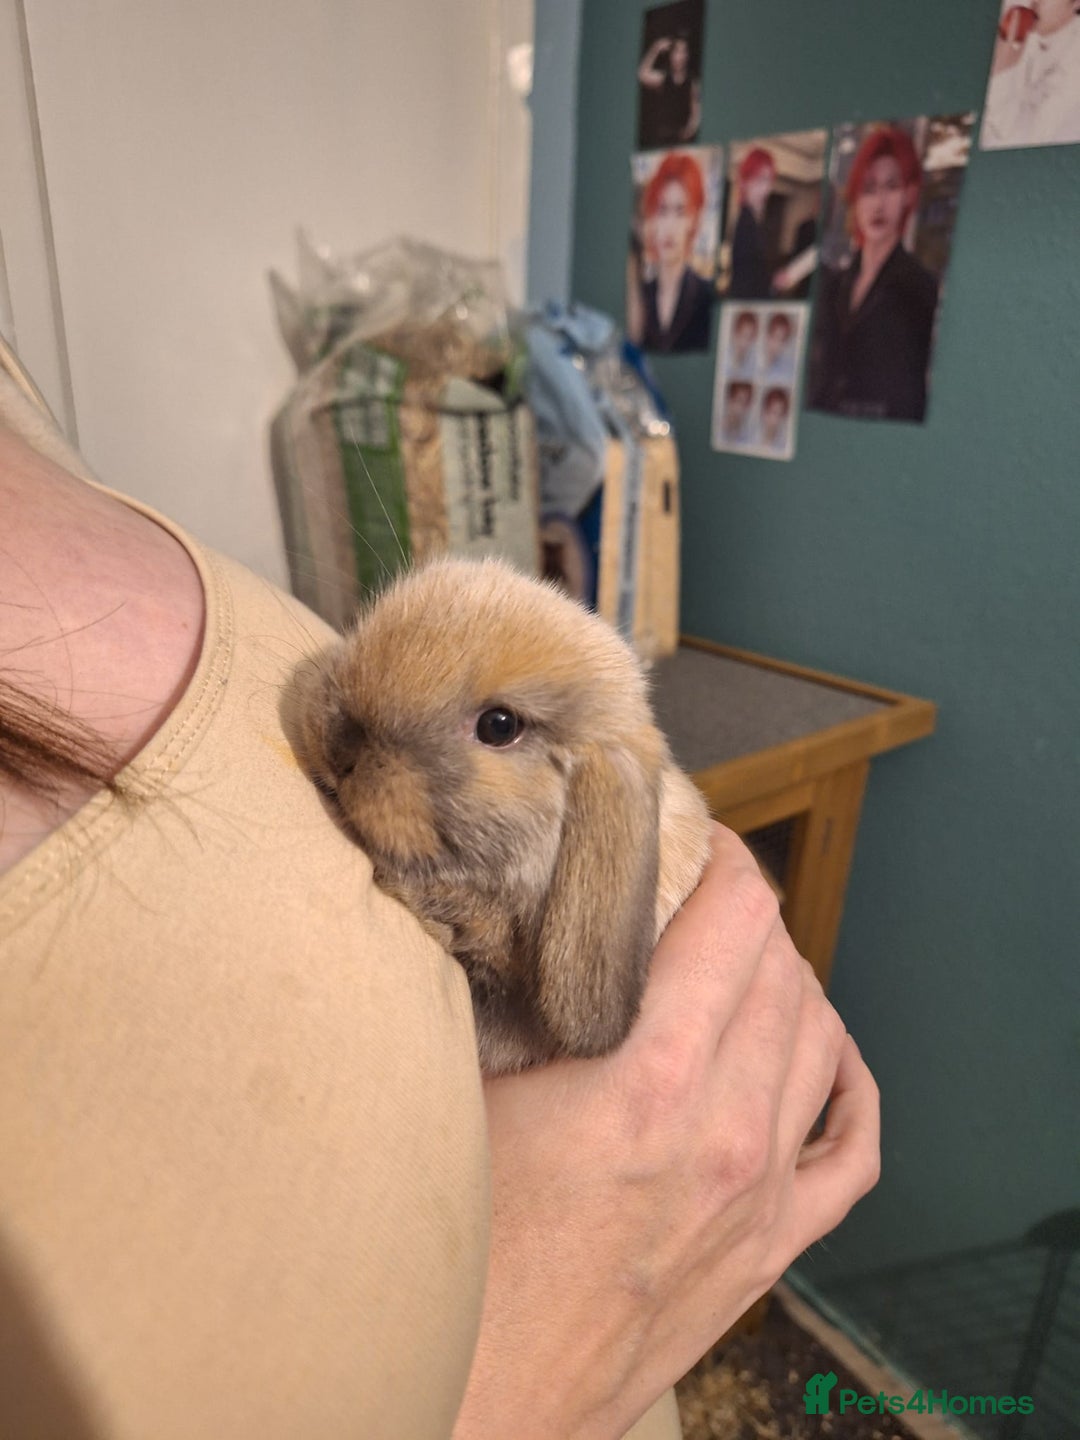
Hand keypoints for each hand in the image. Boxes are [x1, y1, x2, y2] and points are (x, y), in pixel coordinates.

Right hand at [453, 825, 879, 1439]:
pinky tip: (822, 1058)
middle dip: (751, 910)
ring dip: (792, 981)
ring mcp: (760, 1196)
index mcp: (650, 1084)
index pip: (737, 922)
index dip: (727, 856)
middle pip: (784, 970)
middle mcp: (725, 1134)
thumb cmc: (455, 1255)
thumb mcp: (461, 1098)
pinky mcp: (768, 1249)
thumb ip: (498, 1002)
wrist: (480, 1401)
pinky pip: (853, 1151)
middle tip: (705, 890)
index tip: (701, 835)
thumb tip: (503, 911)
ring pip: (821, 1041)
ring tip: (744, 961)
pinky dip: (849, 1085)